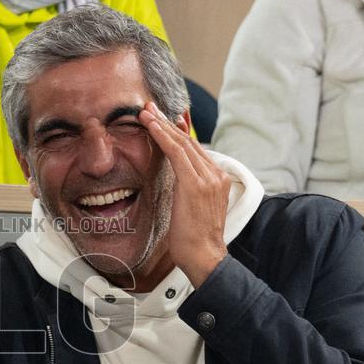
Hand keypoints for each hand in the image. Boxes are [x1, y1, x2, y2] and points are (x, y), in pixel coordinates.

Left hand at [139, 102, 230, 286]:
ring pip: (182, 143)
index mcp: (217, 178)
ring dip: (162, 124)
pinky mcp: (195, 183)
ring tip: (145, 112)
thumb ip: (189, 189)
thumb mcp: (193, 207)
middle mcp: (215, 174)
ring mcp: (207, 177)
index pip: (195, 149)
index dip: (178, 131)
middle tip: (150, 107)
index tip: (164, 118)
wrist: (204, 255)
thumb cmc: (195, 238)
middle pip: (189, 141)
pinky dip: (163, 136)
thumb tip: (177, 180)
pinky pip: (176, 152)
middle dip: (168, 122)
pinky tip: (151, 125)